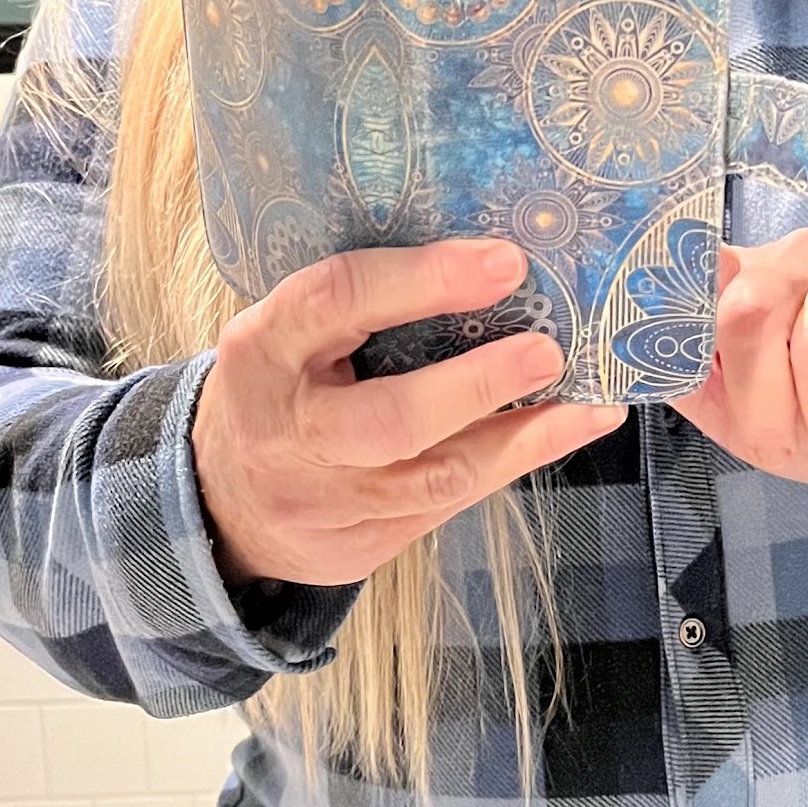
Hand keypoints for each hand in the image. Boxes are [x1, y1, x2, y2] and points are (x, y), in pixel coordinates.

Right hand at [193, 239, 624, 588]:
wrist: (219, 502)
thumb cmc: (279, 385)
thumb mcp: (288, 331)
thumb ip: (360, 303)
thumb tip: (487, 260)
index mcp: (263, 348)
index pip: (338, 300)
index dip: (425, 279)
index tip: (504, 262)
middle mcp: (287, 430)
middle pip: (390, 419)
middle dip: (478, 386)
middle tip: (547, 351)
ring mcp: (321, 501)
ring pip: (433, 478)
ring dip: (521, 438)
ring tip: (588, 405)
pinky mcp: (357, 546)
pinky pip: (445, 507)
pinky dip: (509, 466)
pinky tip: (558, 432)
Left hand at [668, 231, 807, 496]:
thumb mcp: (746, 414)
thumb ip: (692, 378)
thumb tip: (630, 356)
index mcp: (748, 276)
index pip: (693, 273)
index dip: (676, 313)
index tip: (669, 349)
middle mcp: (802, 254)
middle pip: (751, 315)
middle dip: (769, 401)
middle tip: (803, 427)